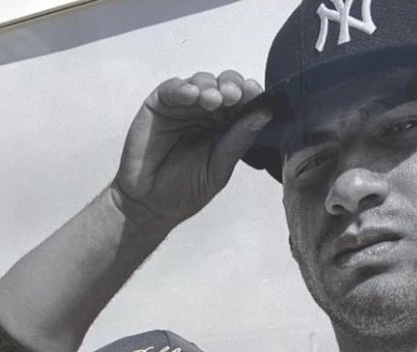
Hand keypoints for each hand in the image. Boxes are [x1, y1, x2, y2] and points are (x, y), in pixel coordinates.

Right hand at [111, 70, 270, 228]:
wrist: (150, 203)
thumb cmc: (185, 189)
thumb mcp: (219, 168)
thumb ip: (239, 140)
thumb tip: (266, 114)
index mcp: (227, 127)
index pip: (244, 103)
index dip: (251, 95)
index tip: (256, 95)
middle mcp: (208, 113)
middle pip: (225, 86)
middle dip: (232, 86)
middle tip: (234, 95)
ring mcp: (184, 106)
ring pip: (201, 82)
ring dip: (210, 86)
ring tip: (214, 99)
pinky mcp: (160, 104)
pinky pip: (173, 88)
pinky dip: (183, 88)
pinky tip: (192, 95)